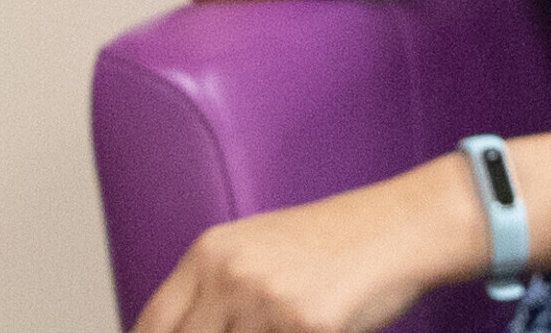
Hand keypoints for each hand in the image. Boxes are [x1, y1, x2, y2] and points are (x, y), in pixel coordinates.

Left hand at [130, 168, 472, 332]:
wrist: (398, 228)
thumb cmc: (331, 244)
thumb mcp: (256, 251)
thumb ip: (213, 292)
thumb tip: (180, 330)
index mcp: (209, 254)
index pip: (153, 325)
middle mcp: (230, 276)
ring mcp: (267, 303)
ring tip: (287, 326)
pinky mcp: (308, 327)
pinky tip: (316, 328)